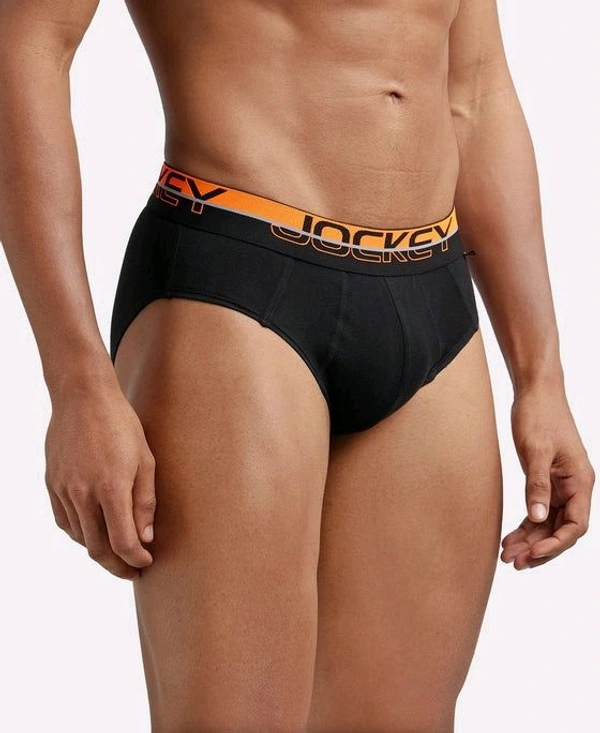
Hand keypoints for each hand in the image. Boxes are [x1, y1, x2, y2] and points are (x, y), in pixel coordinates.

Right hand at [44, 382, 156, 579]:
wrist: (83, 397)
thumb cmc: (122, 425)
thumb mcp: (145, 460)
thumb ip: (145, 502)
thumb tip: (145, 538)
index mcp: (110, 488)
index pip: (123, 542)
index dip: (136, 559)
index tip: (147, 562)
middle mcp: (82, 494)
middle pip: (97, 549)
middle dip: (117, 566)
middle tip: (133, 570)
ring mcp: (63, 490)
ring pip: (80, 537)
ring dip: (99, 551)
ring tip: (118, 553)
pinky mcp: (52, 484)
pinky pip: (65, 521)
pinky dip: (80, 534)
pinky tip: (95, 532)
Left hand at [501, 383, 594, 569]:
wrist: (535, 392)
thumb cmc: (539, 416)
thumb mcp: (535, 451)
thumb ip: (537, 485)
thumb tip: (537, 517)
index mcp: (580, 481)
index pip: (576, 525)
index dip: (556, 544)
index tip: (532, 554)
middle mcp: (575, 487)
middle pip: (562, 530)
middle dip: (539, 548)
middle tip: (513, 562)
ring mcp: (561, 485)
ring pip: (548, 523)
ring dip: (530, 541)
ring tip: (506, 555)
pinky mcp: (546, 481)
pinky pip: (539, 511)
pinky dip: (526, 526)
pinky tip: (509, 538)